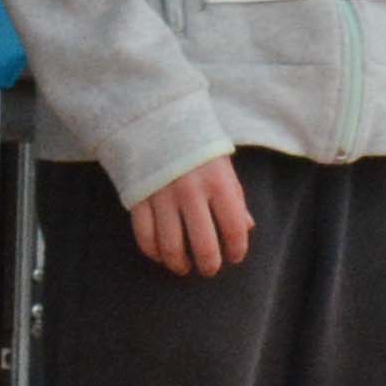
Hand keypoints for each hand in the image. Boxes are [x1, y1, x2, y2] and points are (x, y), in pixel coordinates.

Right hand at [127, 153, 253, 278]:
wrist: (155, 116)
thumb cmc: (196, 144)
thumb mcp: (222, 165)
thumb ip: (235, 197)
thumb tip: (246, 228)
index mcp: (218, 183)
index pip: (233, 230)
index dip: (237, 250)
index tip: (234, 257)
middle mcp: (190, 192)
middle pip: (203, 246)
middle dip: (209, 265)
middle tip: (209, 269)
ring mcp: (161, 195)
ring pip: (171, 246)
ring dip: (179, 264)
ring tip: (183, 267)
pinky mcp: (138, 196)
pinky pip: (144, 235)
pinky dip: (153, 251)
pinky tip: (160, 255)